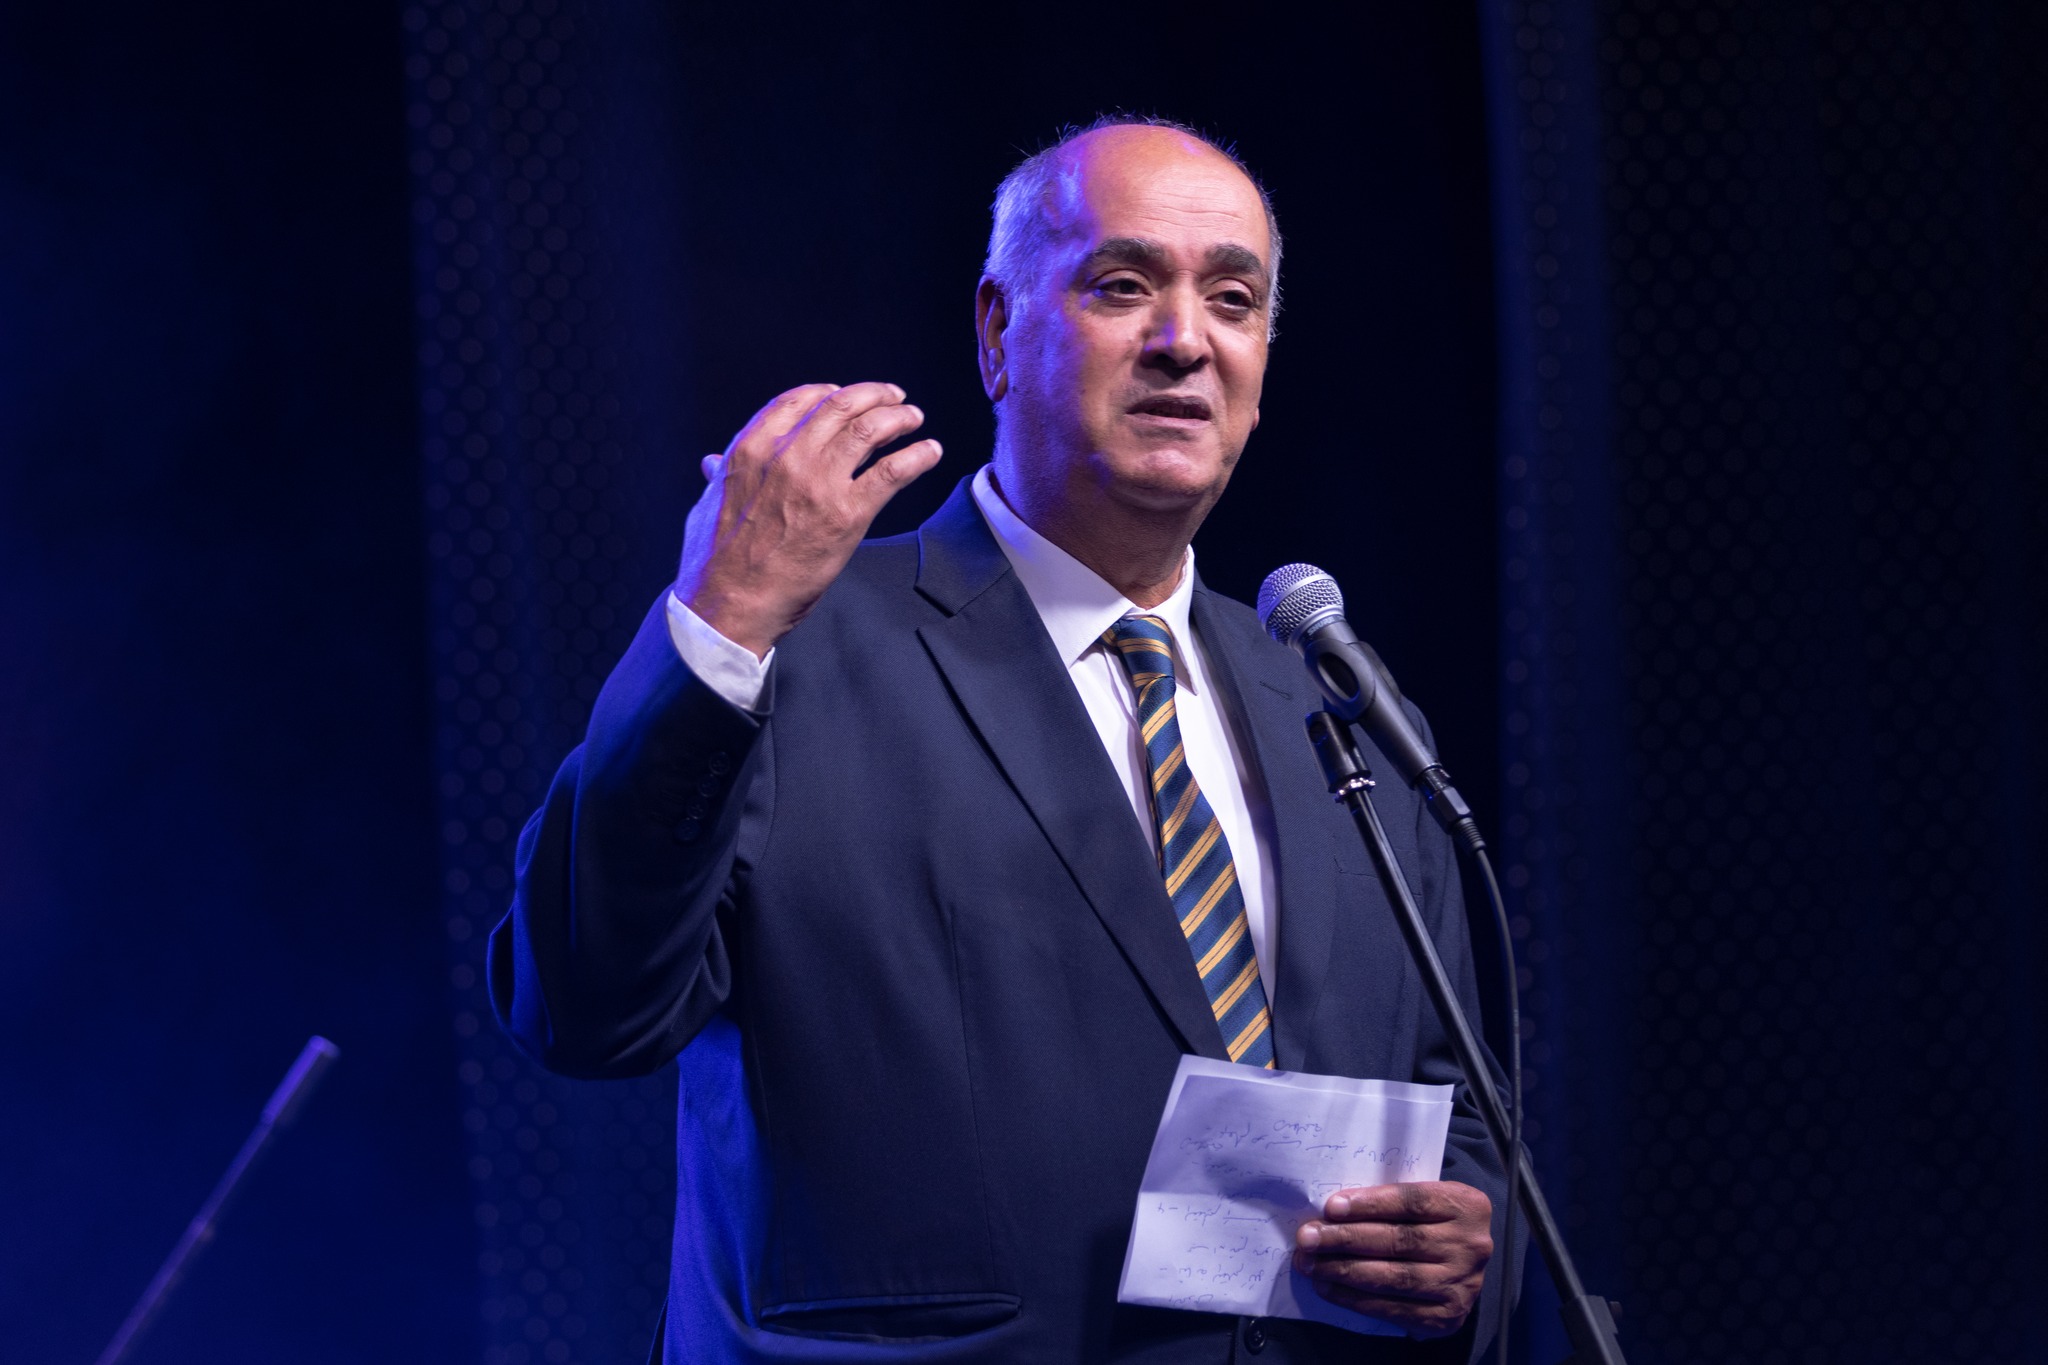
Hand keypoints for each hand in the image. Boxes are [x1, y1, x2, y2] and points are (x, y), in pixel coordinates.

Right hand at [676, 382, 941, 656]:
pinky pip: (893, 472)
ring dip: (898, 418)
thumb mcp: (709, 504)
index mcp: (751, 448)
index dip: (828, 393)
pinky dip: (917, 457)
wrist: (729, 603)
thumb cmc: (714, 561)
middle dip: (873, 396)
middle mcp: (787, 455)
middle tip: (893, 398)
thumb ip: (721, 477)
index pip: (799, 401)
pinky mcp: (848, 514)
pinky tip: (930, 451)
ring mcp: (820, 482)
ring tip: (913, 418)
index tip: (845, 396)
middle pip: (841, 407)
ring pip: (870, 430)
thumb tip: (713, 463)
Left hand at [1292, 1180, 1492, 1338]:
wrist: (1465, 1266)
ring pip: (1394, 1277)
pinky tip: (1328, 1288)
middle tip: (1308, 1237)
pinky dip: (1356, 1299)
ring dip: (1345, 1270)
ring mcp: (1461, 1285)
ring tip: (1311, 1264)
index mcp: (1466, 1206)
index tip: (1331, 1207)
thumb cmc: (1432, 1223)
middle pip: (1399, 1240)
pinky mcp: (1446, 1318)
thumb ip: (1391, 1201)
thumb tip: (1333, 1212)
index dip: (1370, 1204)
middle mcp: (1469, 1246)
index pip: (1413, 1202)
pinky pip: (1394, 1308)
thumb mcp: (1427, 1201)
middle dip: (1346, 1239)